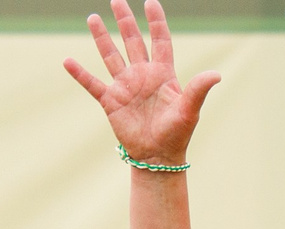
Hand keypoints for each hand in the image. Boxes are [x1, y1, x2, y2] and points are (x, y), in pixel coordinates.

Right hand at [64, 1, 219, 166]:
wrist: (158, 157)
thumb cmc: (177, 134)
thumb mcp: (190, 109)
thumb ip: (199, 89)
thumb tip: (217, 74)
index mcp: (163, 73)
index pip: (160, 40)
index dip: (156, 21)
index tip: (150, 2)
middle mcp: (142, 76)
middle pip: (132, 41)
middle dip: (125, 21)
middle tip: (117, 0)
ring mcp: (125, 87)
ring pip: (111, 56)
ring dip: (102, 38)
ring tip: (93, 17)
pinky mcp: (111, 102)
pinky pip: (92, 84)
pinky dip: (80, 73)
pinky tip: (67, 60)